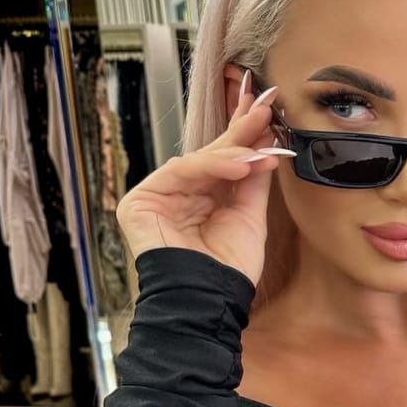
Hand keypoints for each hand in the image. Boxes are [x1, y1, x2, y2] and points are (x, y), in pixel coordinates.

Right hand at [115, 71, 294, 286]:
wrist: (209, 300)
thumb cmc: (228, 268)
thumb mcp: (249, 217)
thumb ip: (253, 180)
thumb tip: (266, 143)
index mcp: (202, 199)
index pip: (223, 160)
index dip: (243, 133)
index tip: (267, 107)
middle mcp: (178, 194)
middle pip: (210, 154)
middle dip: (240, 128)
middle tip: (266, 106)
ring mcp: (158, 196)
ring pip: (198, 162)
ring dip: (233, 150)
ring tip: (262, 145)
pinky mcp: (140, 202)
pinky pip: (180, 173)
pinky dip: (212, 167)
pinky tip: (240, 165)